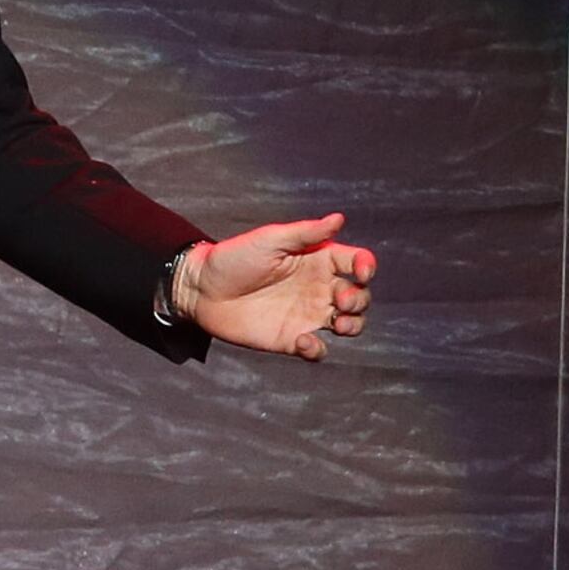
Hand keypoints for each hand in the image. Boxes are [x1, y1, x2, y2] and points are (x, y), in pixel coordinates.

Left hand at [177, 214, 375, 358]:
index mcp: (317, 260)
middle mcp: (318, 288)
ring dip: (354, 325)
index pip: (356, 262)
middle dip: (360, 299)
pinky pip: (319, 350)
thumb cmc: (234, 258)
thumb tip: (339, 219)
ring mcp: (307, 315)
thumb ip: (305, 233)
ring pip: (349, 324)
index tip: (361, 271)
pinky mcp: (292, 339)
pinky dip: (319, 350)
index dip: (366, 266)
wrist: (202, 290)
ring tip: (338, 323)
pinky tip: (303, 341)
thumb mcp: (270, 240)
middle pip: (359, 296)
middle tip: (340, 299)